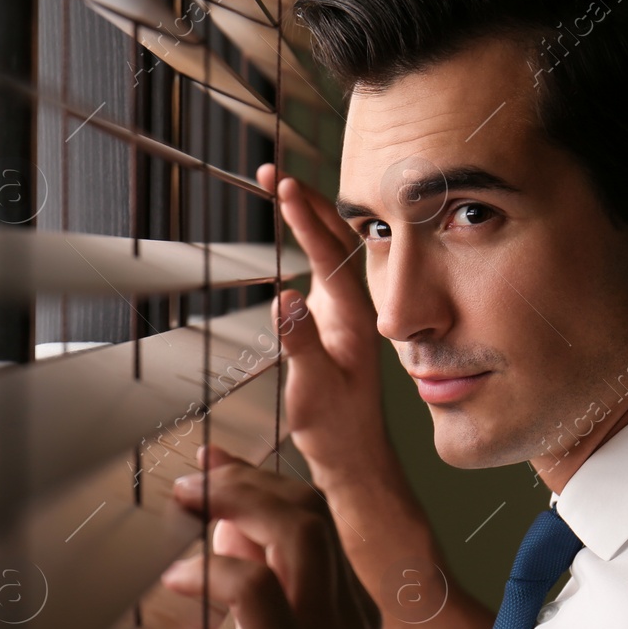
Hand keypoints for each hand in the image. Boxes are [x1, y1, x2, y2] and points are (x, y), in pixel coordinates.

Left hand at [164, 446, 381, 628]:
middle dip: (247, 480)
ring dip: (236, 504)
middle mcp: (351, 619)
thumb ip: (262, 589)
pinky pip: (259, 593)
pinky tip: (178, 580)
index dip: (262, 480)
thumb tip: (232, 527)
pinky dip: (215, 571)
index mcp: (350, 613)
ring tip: (187, 504)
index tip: (212, 462)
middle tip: (191, 480)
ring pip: (300, 534)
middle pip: (312, 512)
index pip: (317, 518)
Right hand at [258, 164, 389, 479]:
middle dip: (305, 200)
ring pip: (328, 248)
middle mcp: (352, 306)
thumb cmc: (336, 427)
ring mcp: (343, 311)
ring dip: (306, 214)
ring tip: (280, 187)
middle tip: (272, 172)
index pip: (328, 252)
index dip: (305, 216)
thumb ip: (300, 343)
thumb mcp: (312, 388)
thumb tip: (284, 297)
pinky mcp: (333, 321)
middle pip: (333, 238)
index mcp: (352, 316)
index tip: (283, 185)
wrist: (355, 456)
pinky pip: (322, 266)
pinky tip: (295, 230)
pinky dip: (307, 238)